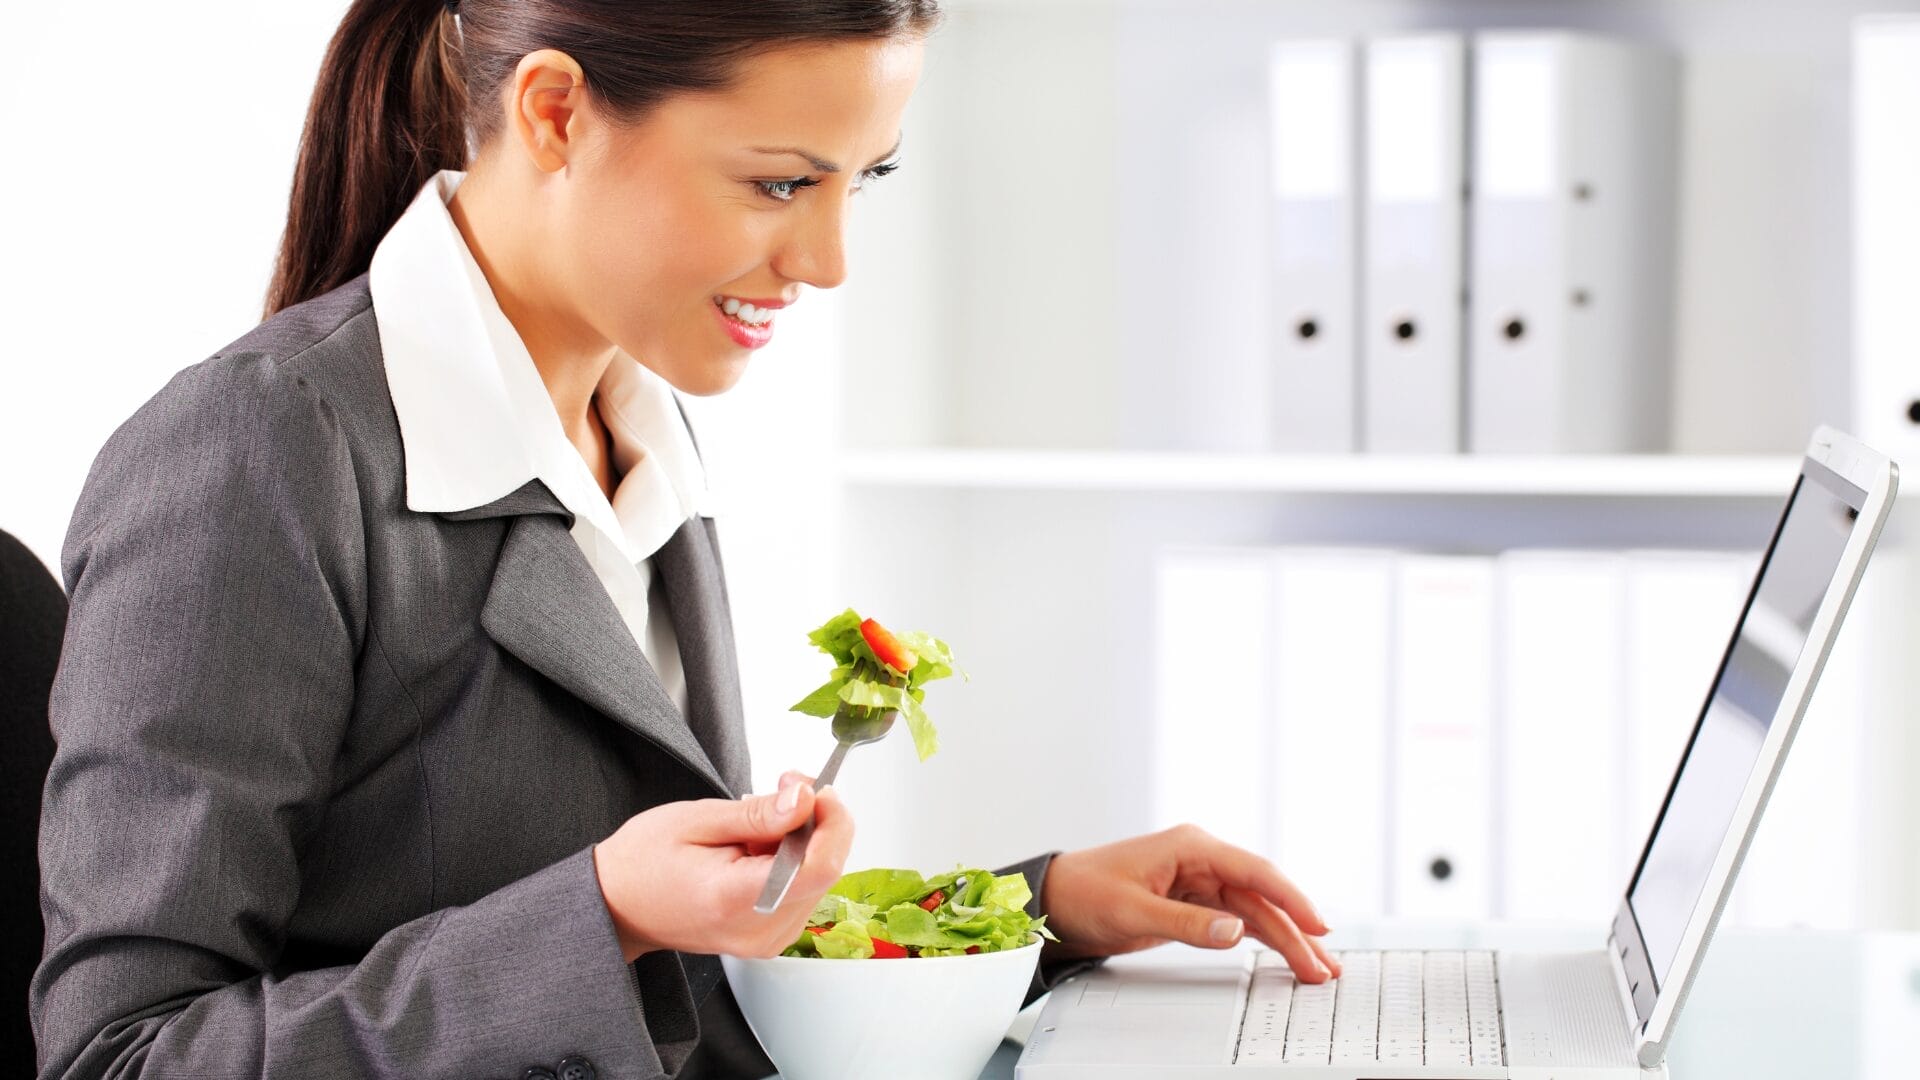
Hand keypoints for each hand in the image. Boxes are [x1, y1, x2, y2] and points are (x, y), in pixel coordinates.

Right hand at [593, 770, 851, 960]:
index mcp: (736, 900)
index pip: (818, 868)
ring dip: (802, 840)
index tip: (816, 789)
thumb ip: (758, 814)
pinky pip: (802, 890)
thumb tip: (807, 799)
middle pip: (823, 870)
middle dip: (814, 820)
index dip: (831, 822)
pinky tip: (759, 848)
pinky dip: (791, 860)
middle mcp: (759, 931)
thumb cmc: (644, 861)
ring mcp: (766, 941)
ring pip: (817, 878)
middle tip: (784, 786)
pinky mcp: (769, 938)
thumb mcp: (697, 819)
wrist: (617, 905)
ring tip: (755, 824)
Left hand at [1037, 824, 1341, 983]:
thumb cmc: (1085, 892)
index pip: (1254, 871)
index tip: (1317, 925)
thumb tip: (1235, 930)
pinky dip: (1261, 936)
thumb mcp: (1133, 912)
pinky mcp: (1193, 901)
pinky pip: (1237, 917)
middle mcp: (1201, 858)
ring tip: (1314, 968)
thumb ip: (1186, 923)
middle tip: (1322, 964)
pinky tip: (1284, 952)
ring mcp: (1199, 879)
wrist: (1056, 899)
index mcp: (1190, 846)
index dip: (1291, 898)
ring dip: (1284, 937)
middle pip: (1261, 895)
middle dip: (1295, 930)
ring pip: (1254, 910)